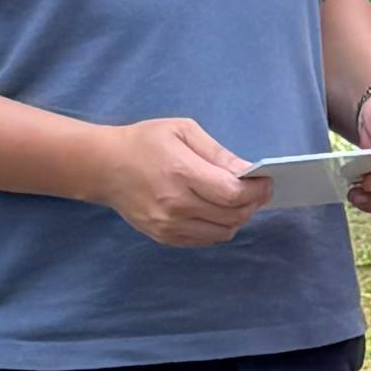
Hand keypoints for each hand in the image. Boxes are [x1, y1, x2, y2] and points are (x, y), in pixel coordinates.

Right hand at [90, 116, 266, 246]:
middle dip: (252, 204)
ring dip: (238, 218)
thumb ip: (218, 153)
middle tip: (258, 191)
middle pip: (232, 216)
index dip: (257, 191)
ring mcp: (169, 224)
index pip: (232, 193)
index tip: (266, 182)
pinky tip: (218, 211)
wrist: (103, 166)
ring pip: (222, 232)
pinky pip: (205, 240)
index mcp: (181, 173)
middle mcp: (176, 204)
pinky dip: (219, 228)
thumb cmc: (144, 142)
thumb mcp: (182, 131)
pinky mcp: (164, 236)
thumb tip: (248, 171)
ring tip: (238, 201)